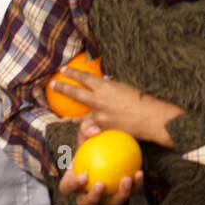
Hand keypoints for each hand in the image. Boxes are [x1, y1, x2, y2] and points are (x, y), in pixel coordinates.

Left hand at [50, 65, 180, 142]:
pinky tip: (85, 133)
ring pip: (80, 117)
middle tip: (53, 84)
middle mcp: (98, 100)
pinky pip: (92, 129)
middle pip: (75, 93)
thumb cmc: (144, 100)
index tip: (64, 70)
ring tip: (63, 118)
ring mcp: (99, 117)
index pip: (84, 78)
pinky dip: (89, 130)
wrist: (151, 118)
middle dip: (63, 88)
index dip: (72, 73)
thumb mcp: (125, 88)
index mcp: (105, 87)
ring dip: (71, 117)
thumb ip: (111, 89)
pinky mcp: (102, 130)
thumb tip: (104, 88)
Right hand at [57, 119, 145, 204]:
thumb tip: (95, 131)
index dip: (72, 186)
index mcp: (73, 182)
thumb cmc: (95, 140)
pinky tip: (139, 172)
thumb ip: (88, 127)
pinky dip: (135, 185)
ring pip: (111, 204)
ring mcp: (105, 199)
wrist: (111, 148)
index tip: (83, 176)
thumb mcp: (89, 131)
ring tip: (127, 179)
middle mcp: (87, 195)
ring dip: (120, 195)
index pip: (67, 188)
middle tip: (101, 185)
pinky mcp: (122, 196)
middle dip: (92, 198)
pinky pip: (129, 193)